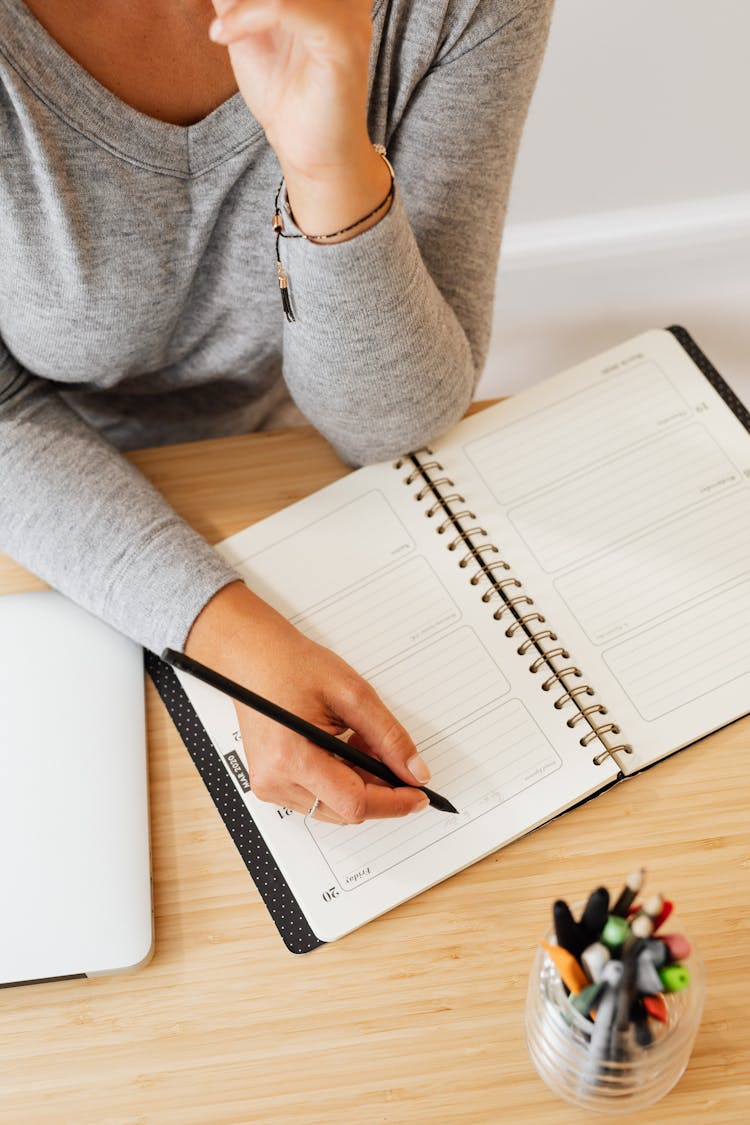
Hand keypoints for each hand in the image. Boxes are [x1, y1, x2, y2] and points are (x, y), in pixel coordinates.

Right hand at [185, 581, 430, 823]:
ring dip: (359, 784)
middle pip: (346, 811)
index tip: (419, 796)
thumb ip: (389, 737)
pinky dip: (340, 782)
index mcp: (291, 757)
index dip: (394, 803)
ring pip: (334, 808)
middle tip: (391, 754)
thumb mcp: (353, 694)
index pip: (354, 802)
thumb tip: (415, 772)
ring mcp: (269, 785)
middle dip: (378, 788)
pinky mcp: (270, 783)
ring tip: (359, 741)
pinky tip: (342, 750)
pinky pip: (318, 799)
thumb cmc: (293, 666)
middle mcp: (275, 780)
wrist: (254, 658)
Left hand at [209, 0, 372, 175]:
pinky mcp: (343, 40)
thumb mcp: (245, 25)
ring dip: (239, 1)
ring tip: (219, 23)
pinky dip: (245, 16)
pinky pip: (287, 6)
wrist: (309, 153)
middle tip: (221, 12)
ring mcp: (348, 11)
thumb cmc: (284, 93)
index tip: (224, 6)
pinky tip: (222, 35)